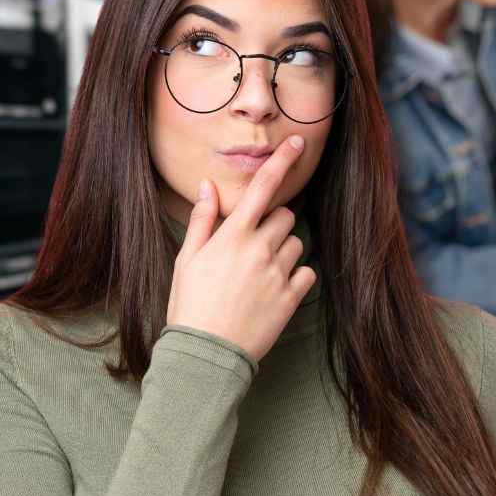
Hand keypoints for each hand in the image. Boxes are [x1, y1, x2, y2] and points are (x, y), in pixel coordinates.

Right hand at [165, 135, 317, 361]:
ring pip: (297, 244)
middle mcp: (259, 249)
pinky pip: (308, 273)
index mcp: (232, 236)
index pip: (263, 187)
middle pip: (285, 215)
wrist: (206, 353)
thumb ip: (203, 220)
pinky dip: (297, 278)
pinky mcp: (291, 296)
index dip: (283, 160)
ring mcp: (278, 273)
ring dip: (284, 252)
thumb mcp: (187, 259)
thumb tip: (207, 185)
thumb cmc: (190, 304)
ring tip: (258, 275)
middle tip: (252, 247)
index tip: (300, 142)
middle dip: (274, 224)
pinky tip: (274, 290)